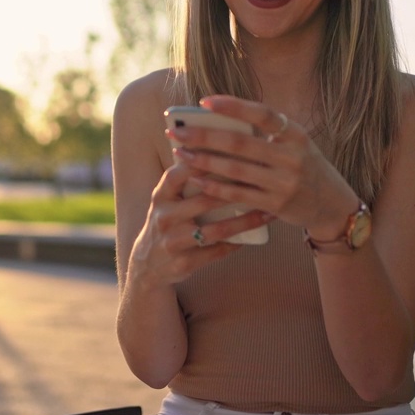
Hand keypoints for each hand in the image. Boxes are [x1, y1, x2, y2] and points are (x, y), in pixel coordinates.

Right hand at [128, 161, 273, 285]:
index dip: (202, 162)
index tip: (231, 152)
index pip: (179, 173)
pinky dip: (237, 243)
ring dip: (245, 221)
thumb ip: (184, 179)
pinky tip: (254, 236)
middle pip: (204, 200)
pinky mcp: (184, 263)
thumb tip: (217, 149)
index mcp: (160, 196)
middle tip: (262, 182)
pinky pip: (217, 252)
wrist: (148, 265)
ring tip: (267, 212)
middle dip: (235, 191)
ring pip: (216, 229)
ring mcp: (173, 242)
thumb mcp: (166, 200)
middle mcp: (164, 217)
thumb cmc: (168, 222)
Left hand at [166, 95, 359, 235]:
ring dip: (203, 161)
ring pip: (235, 170)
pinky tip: (196, 179)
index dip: (233, 106)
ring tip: (180, 154)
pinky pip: (239, 194)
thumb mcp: (295, 144)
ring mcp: (285, 182)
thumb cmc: (305, 167)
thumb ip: (266, 134)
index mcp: (296, 134)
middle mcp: (292, 156)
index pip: (262, 114)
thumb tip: (218, 120)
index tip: (204, 101)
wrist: (333, 205)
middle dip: (203, 136)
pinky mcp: (277, 205)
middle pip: (240, 143)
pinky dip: (215, 187)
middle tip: (176, 131)